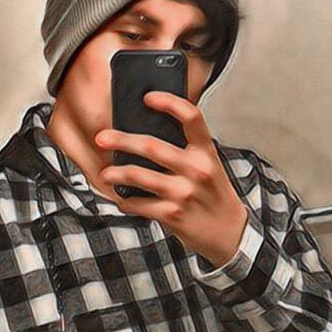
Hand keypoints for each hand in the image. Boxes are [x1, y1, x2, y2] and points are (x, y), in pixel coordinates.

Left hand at [95, 91, 248, 267]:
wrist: (229, 234)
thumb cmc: (214, 196)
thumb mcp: (210, 167)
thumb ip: (187, 151)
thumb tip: (149, 136)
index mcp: (206, 152)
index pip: (191, 117)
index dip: (169, 102)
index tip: (148, 98)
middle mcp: (196, 170)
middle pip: (151, 146)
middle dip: (121, 140)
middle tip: (102, 138)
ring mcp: (183, 193)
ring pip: (137, 175)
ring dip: (115, 173)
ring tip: (105, 174)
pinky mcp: (172, 214)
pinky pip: (137, 204)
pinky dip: (124, 201)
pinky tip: (122, 199)